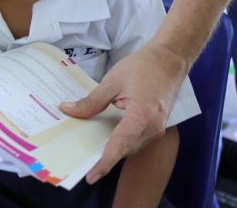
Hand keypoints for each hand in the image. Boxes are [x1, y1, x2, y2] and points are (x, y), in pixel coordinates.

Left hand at [59, 41, 187, 183]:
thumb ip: (91, 101)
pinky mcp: (156, 126)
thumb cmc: (142, 67)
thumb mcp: (111, 82)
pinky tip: (105, 137)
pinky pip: (136, 139)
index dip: (105, 163)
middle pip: (124, 150)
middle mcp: (152, 128)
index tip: (91, 176)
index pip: (120, 145)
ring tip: (88, 153)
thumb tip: (68, 110)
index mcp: (142, 116)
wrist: (169, 60)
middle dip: (104, 159)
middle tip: (81, 164)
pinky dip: (121, 141)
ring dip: (112, 150)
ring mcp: (156, 128)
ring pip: (130, 147)